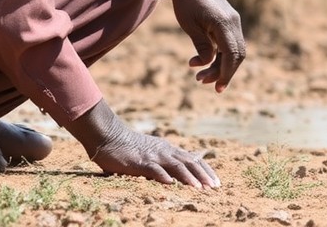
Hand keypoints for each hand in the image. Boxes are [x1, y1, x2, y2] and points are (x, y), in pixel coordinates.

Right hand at [70, 100, 219, 187]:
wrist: (109, 138)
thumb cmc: (130, 149)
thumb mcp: (153, 154)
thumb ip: (167, 161)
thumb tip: (181, 171)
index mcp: (169, 150)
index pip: (193, 160)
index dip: (206, 171)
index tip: (217, 182)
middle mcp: (165, 151)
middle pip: (190, 162)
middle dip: (204, 175)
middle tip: (216, 187)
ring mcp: (153, 156)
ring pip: (176, 166)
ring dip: (189, 178)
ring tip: (200, 189)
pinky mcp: (140, 162)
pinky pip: (154, 169)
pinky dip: (163, 176)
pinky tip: (171, 184)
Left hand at [156, 0, 245, 91]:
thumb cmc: (185, 1)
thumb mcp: (189, 26)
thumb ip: (202, 46)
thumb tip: (209, 63)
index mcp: (224, 23)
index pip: (232, 54)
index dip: (227, 73)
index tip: (217, 87)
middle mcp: (233, 21)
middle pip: (236, 55)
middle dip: (222, 72)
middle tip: (202, 82)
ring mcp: (232, 20)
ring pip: (232, 50)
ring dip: (218, 65)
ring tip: (198, 75)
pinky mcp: (227, 20)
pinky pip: (227, 42)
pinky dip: (217, 54)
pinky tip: (199, 60)